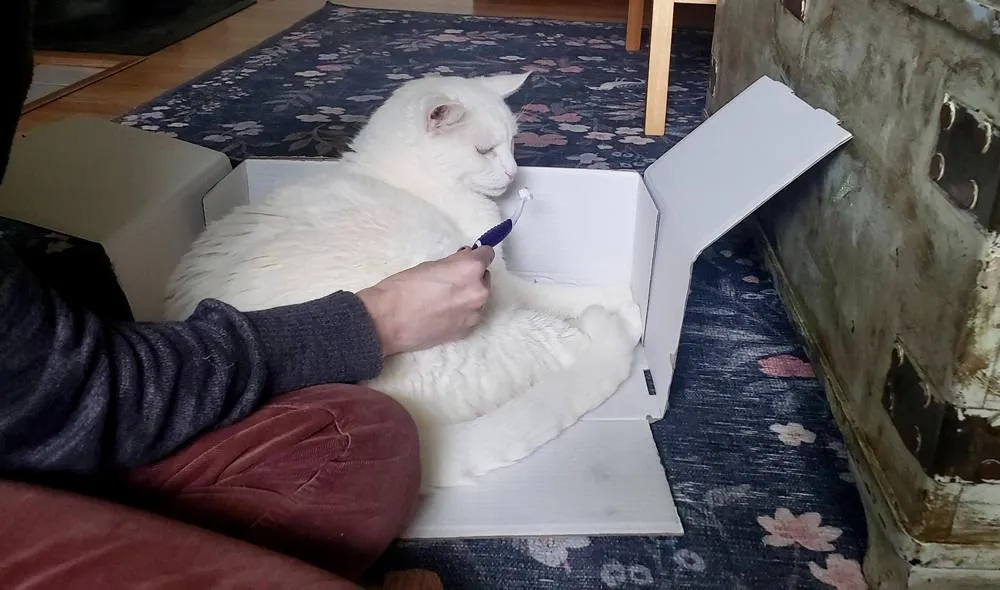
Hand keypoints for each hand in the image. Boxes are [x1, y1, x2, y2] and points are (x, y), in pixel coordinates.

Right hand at [357, 246, 494, 355]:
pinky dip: (461, 312)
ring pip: (478, 298)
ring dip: (467, 295)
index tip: (466, 259)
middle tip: (449, 281)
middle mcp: (479, 291)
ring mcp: (475, 313)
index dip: (475, 256)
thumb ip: (454, 262)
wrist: (387, 322)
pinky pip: (470, 314)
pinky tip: (442, 313)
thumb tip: (466, 258)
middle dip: (471, 277)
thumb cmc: (403, 287)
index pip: (487, 255)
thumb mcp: (430, 265)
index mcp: (470, 269)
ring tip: (443, 300)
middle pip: (484, 278)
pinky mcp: (467, 330)